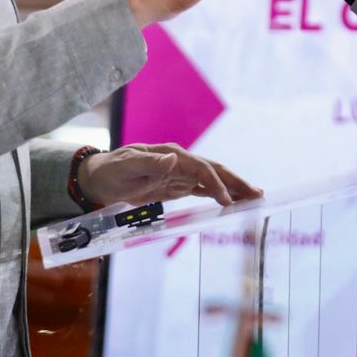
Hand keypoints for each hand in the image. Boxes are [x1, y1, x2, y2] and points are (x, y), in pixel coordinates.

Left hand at [80, 142, 262, 207]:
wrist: (98, 178)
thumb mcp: (125, 166)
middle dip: (236, 182)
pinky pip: (202, 189)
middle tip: (258, 194)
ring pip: (213, 180)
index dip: (216, 183)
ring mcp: (180, 174)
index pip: (201, 168)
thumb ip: (149, 162)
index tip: (227, 200)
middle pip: (214, 170)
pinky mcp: (177, 186)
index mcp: (171, 155)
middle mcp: (179, 162)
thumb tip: (173, 158)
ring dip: (233, 188)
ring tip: (254, 197)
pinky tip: (233, 201)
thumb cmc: (110, 171)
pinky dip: (219, 194)